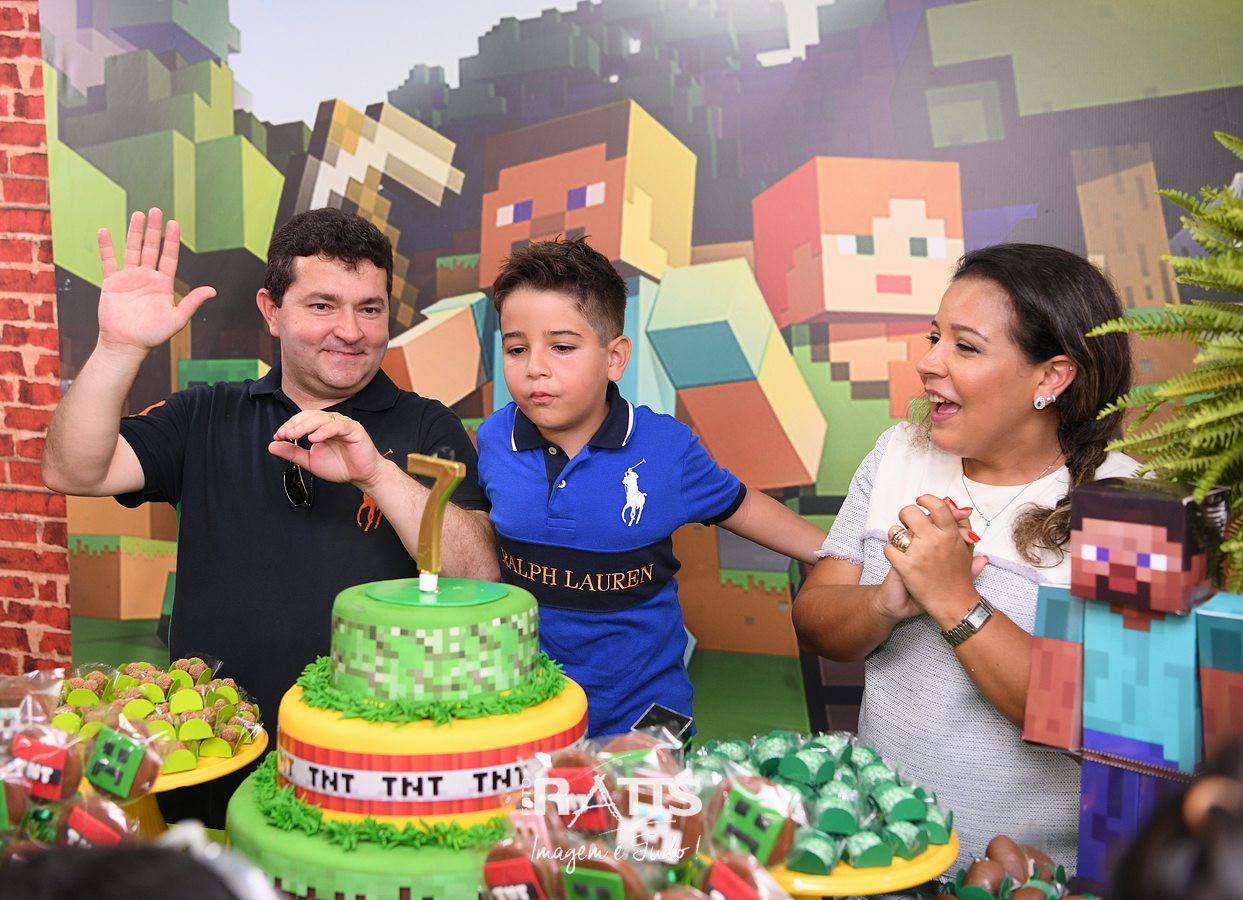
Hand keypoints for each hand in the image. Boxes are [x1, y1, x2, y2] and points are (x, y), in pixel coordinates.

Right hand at [96, 209, 215, 353]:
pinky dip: (106, 247)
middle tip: (156, 210)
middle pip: (151, 248)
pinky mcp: (111, 283)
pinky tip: (105, 232)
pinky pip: (108, 261)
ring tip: (138, 214)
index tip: (174, 223)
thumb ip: (192, 303)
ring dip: (135, 232)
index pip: (169, 257)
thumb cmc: (153, 335)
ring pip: (132, 250)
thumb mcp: (176, 319)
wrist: (127, 345)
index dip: (171, 240)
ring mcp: (129, 278)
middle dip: (154, 230)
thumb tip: (212, 291)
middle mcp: (147, 277)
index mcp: (163, 284)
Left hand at [269, 410, 383, 489]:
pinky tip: (314, 438)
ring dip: (306, 425)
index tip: (278, 436)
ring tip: (295, 434)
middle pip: (310, 416)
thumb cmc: (341, 467)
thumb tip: (272, 446)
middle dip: (295, 424)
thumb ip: (292, 452)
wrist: (362, 476)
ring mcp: (343, 424)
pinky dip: (324, 431)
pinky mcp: (354, 429)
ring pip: (321, 418)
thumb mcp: (310, 461)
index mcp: (321, 427)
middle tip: (284, 434)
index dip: (289, 425)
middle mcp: (331, 422)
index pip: (302, 419)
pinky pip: (337, 426)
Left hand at [883, 496, 987, 616]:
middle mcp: (935, 541)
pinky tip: (898, 557)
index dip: (926, 500)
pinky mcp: (906, 568)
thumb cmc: (959, 576)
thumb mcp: (967, 550)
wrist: (953, 604)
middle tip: (907, 522)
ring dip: (896, 535)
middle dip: (905, 515)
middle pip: (911, 512)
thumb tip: (959, 507)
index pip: (937, 506)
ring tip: (903, 543)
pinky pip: (889, 549)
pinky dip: (890, 552)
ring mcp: (919, 554)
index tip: (921, 501)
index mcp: (951, 535)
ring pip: (896, 531)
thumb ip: (964, 527)